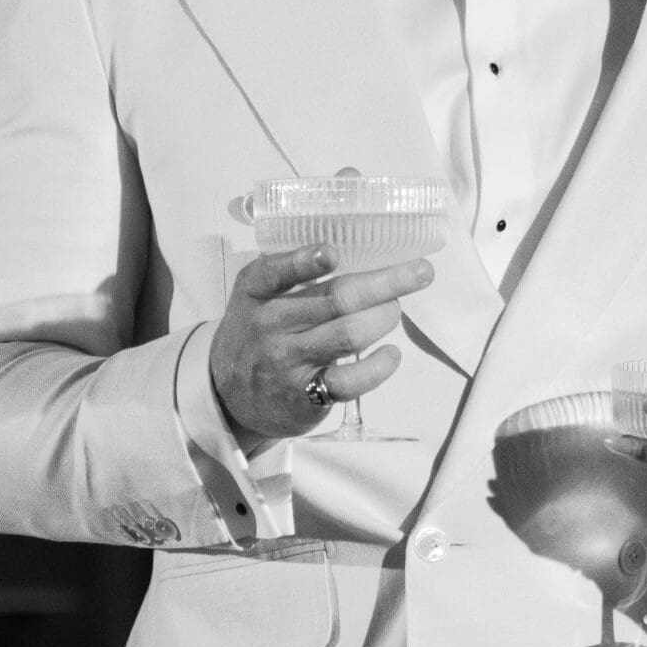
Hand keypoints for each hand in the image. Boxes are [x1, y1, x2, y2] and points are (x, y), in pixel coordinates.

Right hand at [209, 245, 434, 442]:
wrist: (228, 395)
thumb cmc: (256, 334)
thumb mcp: (256, 296)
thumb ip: (292, 273)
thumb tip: (362, 251)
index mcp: (256, 292)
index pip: (275, 272)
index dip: (305, 261)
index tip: (332, 253)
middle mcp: (269, 325)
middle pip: (335, 299)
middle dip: (386, 283)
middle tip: (419, 273)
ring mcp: (287, 362)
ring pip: (348, 335)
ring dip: (384, 318)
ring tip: (395, 311)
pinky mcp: (305, 396)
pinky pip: (349, 381)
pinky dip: (378, 366)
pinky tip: (391, 354)